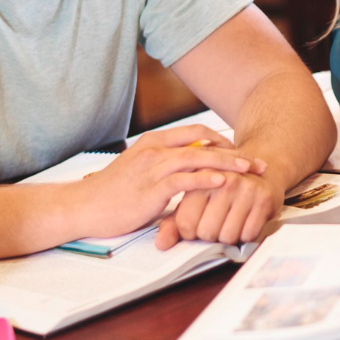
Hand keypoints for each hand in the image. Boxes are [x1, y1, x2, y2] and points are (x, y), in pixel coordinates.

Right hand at [71, 125, 263, 238]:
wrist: (82, 206)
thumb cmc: (110, 194)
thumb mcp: (140, 173)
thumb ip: (163, 169)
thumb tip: (187, 175)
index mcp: (154, 142)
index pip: (196, 132)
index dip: (222, 141)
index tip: (241, 152)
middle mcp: (155, 149)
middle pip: (203, 141)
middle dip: (234, 151)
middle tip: (257, 163)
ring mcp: (153, 167)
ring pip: (198, 157)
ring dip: (228, 163)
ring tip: (249, 170)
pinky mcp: (150, 188)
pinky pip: (184, 179)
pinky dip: (205, 178)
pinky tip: (223, 181)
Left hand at [156, 169, 283, 249]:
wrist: (261, 172)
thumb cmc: (222, 189)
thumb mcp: (195, 199)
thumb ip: (174, 222)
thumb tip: (161, 244)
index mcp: (200, 177)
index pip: (186, 223)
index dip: (190, 232)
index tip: (197, 224)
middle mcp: (223, 181)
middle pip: (207, 232)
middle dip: (210, 235)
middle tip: (216, 223)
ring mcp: (245, 189)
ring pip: (228, 236)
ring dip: (228, 236)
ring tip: (230, 221)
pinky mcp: (264, 199)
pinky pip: (249, 234)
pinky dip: (245, 235)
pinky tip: (245, 221)